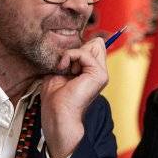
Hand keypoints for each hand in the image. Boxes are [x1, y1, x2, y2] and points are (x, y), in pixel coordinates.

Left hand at [41, 37, 107, 157]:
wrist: (57, 113)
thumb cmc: (55, 97)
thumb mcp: (60, 71)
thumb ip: (69, 57)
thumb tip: (74, 45)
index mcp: (92, 73)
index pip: (93, 46)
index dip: (78, 49)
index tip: (64, 63)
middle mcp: (99, 73)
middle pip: (97, 43)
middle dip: (78, 50)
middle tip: (68, 67)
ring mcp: (102, 74)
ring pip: (93, 45)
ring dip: (73, 55)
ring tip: (67, 71)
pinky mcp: (100, 75)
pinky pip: (85, 53)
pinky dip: (71, 56)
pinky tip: (65, 69)